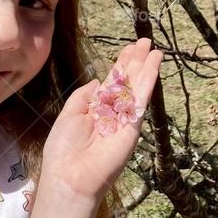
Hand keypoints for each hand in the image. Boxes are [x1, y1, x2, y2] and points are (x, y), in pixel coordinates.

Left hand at [41, 36, 161, 201]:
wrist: (70, 175)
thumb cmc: (63, 147)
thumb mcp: (69, 113)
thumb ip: (83, 96)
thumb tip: (97, 80)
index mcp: (96, 108)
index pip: (112, 82)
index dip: (120, 64)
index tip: (129, 48)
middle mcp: (112, 111)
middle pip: (127, 81)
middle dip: (135, 61)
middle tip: (144, 42)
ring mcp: (125, 118)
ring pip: (136, 87)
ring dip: (145, 67)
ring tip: (152, 48)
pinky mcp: (133, 125)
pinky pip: (141, 99)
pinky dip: (148, 80)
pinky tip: (154, 64)